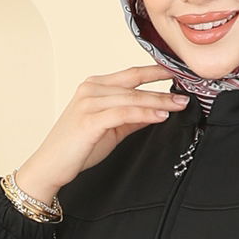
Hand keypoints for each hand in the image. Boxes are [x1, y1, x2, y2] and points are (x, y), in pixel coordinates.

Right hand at [14, 63, 189, 202]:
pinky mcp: (89, 120)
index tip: (179, 74)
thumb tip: (157, 111)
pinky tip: (161, 115)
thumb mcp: (111, 129)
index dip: (156, 72)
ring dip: (158, 101)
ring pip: (131, 98)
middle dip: (163, 88)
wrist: (50, 166)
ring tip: (179, 105)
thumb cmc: (76, 148)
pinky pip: (123, 113)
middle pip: (134, 85)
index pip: (131, 74)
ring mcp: (88, 102)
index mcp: (95, 86)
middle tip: (187, 93)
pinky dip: (144, 113)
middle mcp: (90, 89)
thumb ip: (132, 117)